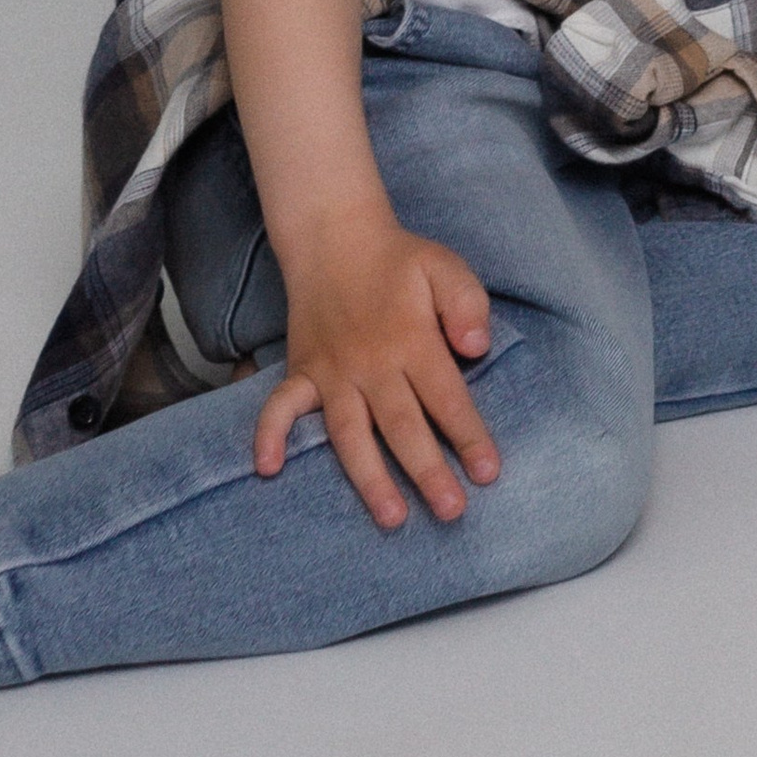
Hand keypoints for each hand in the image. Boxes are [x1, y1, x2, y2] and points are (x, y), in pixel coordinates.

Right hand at [253, 214, 500, 531]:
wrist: (336, 238)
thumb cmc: (399, 261)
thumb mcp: (445, 266)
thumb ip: (466, 304)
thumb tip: (477, 347)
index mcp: (412, 340)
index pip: (446, 397)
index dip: (468, 436)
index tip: (488, 473)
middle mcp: (372, 363)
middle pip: (402, 426)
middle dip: (427, 471)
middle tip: (451, 512)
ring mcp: (332, 371)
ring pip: (350, 433)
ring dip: (368, 477)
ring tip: (391, 518)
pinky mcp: (302, 372)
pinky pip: (279, 406)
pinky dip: (270, 435)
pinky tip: (268, 469)